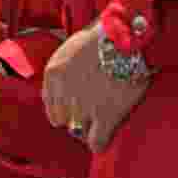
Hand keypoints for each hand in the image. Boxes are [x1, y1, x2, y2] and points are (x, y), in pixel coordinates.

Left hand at [42, 23, 148, 153]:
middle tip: (92, 110)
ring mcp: (83, 105)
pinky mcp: (105, 114)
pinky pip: (96, 142)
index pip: (50, 105)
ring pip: (78, 131)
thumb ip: (63, 69)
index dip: (65, 107)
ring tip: (102, 116)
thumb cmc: (104, 38)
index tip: (76, 106)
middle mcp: (64, 91)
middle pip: (62, 120)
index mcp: (53, 73)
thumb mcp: (72, 47)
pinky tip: (106, 133)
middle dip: (75, 117)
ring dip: (89, 126)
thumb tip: (66, 88)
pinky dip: (100, 141)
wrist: (127, 35)